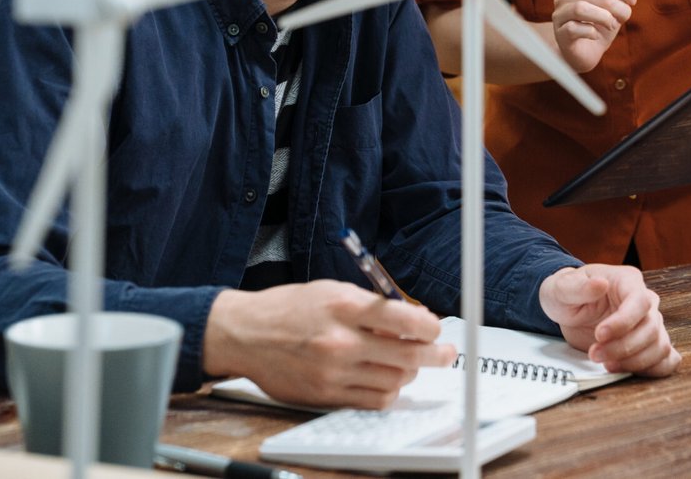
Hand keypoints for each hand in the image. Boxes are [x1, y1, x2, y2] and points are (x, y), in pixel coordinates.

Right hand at [203, 280, 455, 408]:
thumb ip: (371, 305)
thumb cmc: (288, 308)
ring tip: (407, 363)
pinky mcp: (326, 395)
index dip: (429, 326)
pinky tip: (387, 380)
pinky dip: (388, 392)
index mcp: (344, 306)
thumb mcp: (331, 290)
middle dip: (436, 355)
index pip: (403, 319)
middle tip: (445, 353)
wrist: (245, 334)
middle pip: (407, 355)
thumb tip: (410, 319)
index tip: (435, 327)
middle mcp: (341, 340)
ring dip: (409, 373)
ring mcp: (333, 372)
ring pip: (394, 381)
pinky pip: (372, 401)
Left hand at [538, 264, 680, 376]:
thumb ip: (578, 286)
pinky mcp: (649, 344)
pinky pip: (666, 360)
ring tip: (606, 364)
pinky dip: (653, 370)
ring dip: (634, 362)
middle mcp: (645, 301)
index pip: (640, 301)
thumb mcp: (562, 287)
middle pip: (651, 328)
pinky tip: (629, 370)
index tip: (599, 335)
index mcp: (628, 281)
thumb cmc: (567, 294)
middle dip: (623, 347)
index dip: (623, 322)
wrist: (568, 308)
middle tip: (594, 354)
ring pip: (660, 347)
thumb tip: (600, 283)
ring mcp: (650, 323)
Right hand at [551, 0, 635, 73]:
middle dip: (619, 8)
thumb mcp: (613, 1)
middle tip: (624, 17)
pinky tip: (596, 35)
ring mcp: (560, 13)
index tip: (632, 1)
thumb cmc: (600, 23)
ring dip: (605, 18)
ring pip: (582, 8)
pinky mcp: (560, 33)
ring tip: (612, 25)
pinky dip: (592, 32)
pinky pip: (575, 28)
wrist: (586, 50)